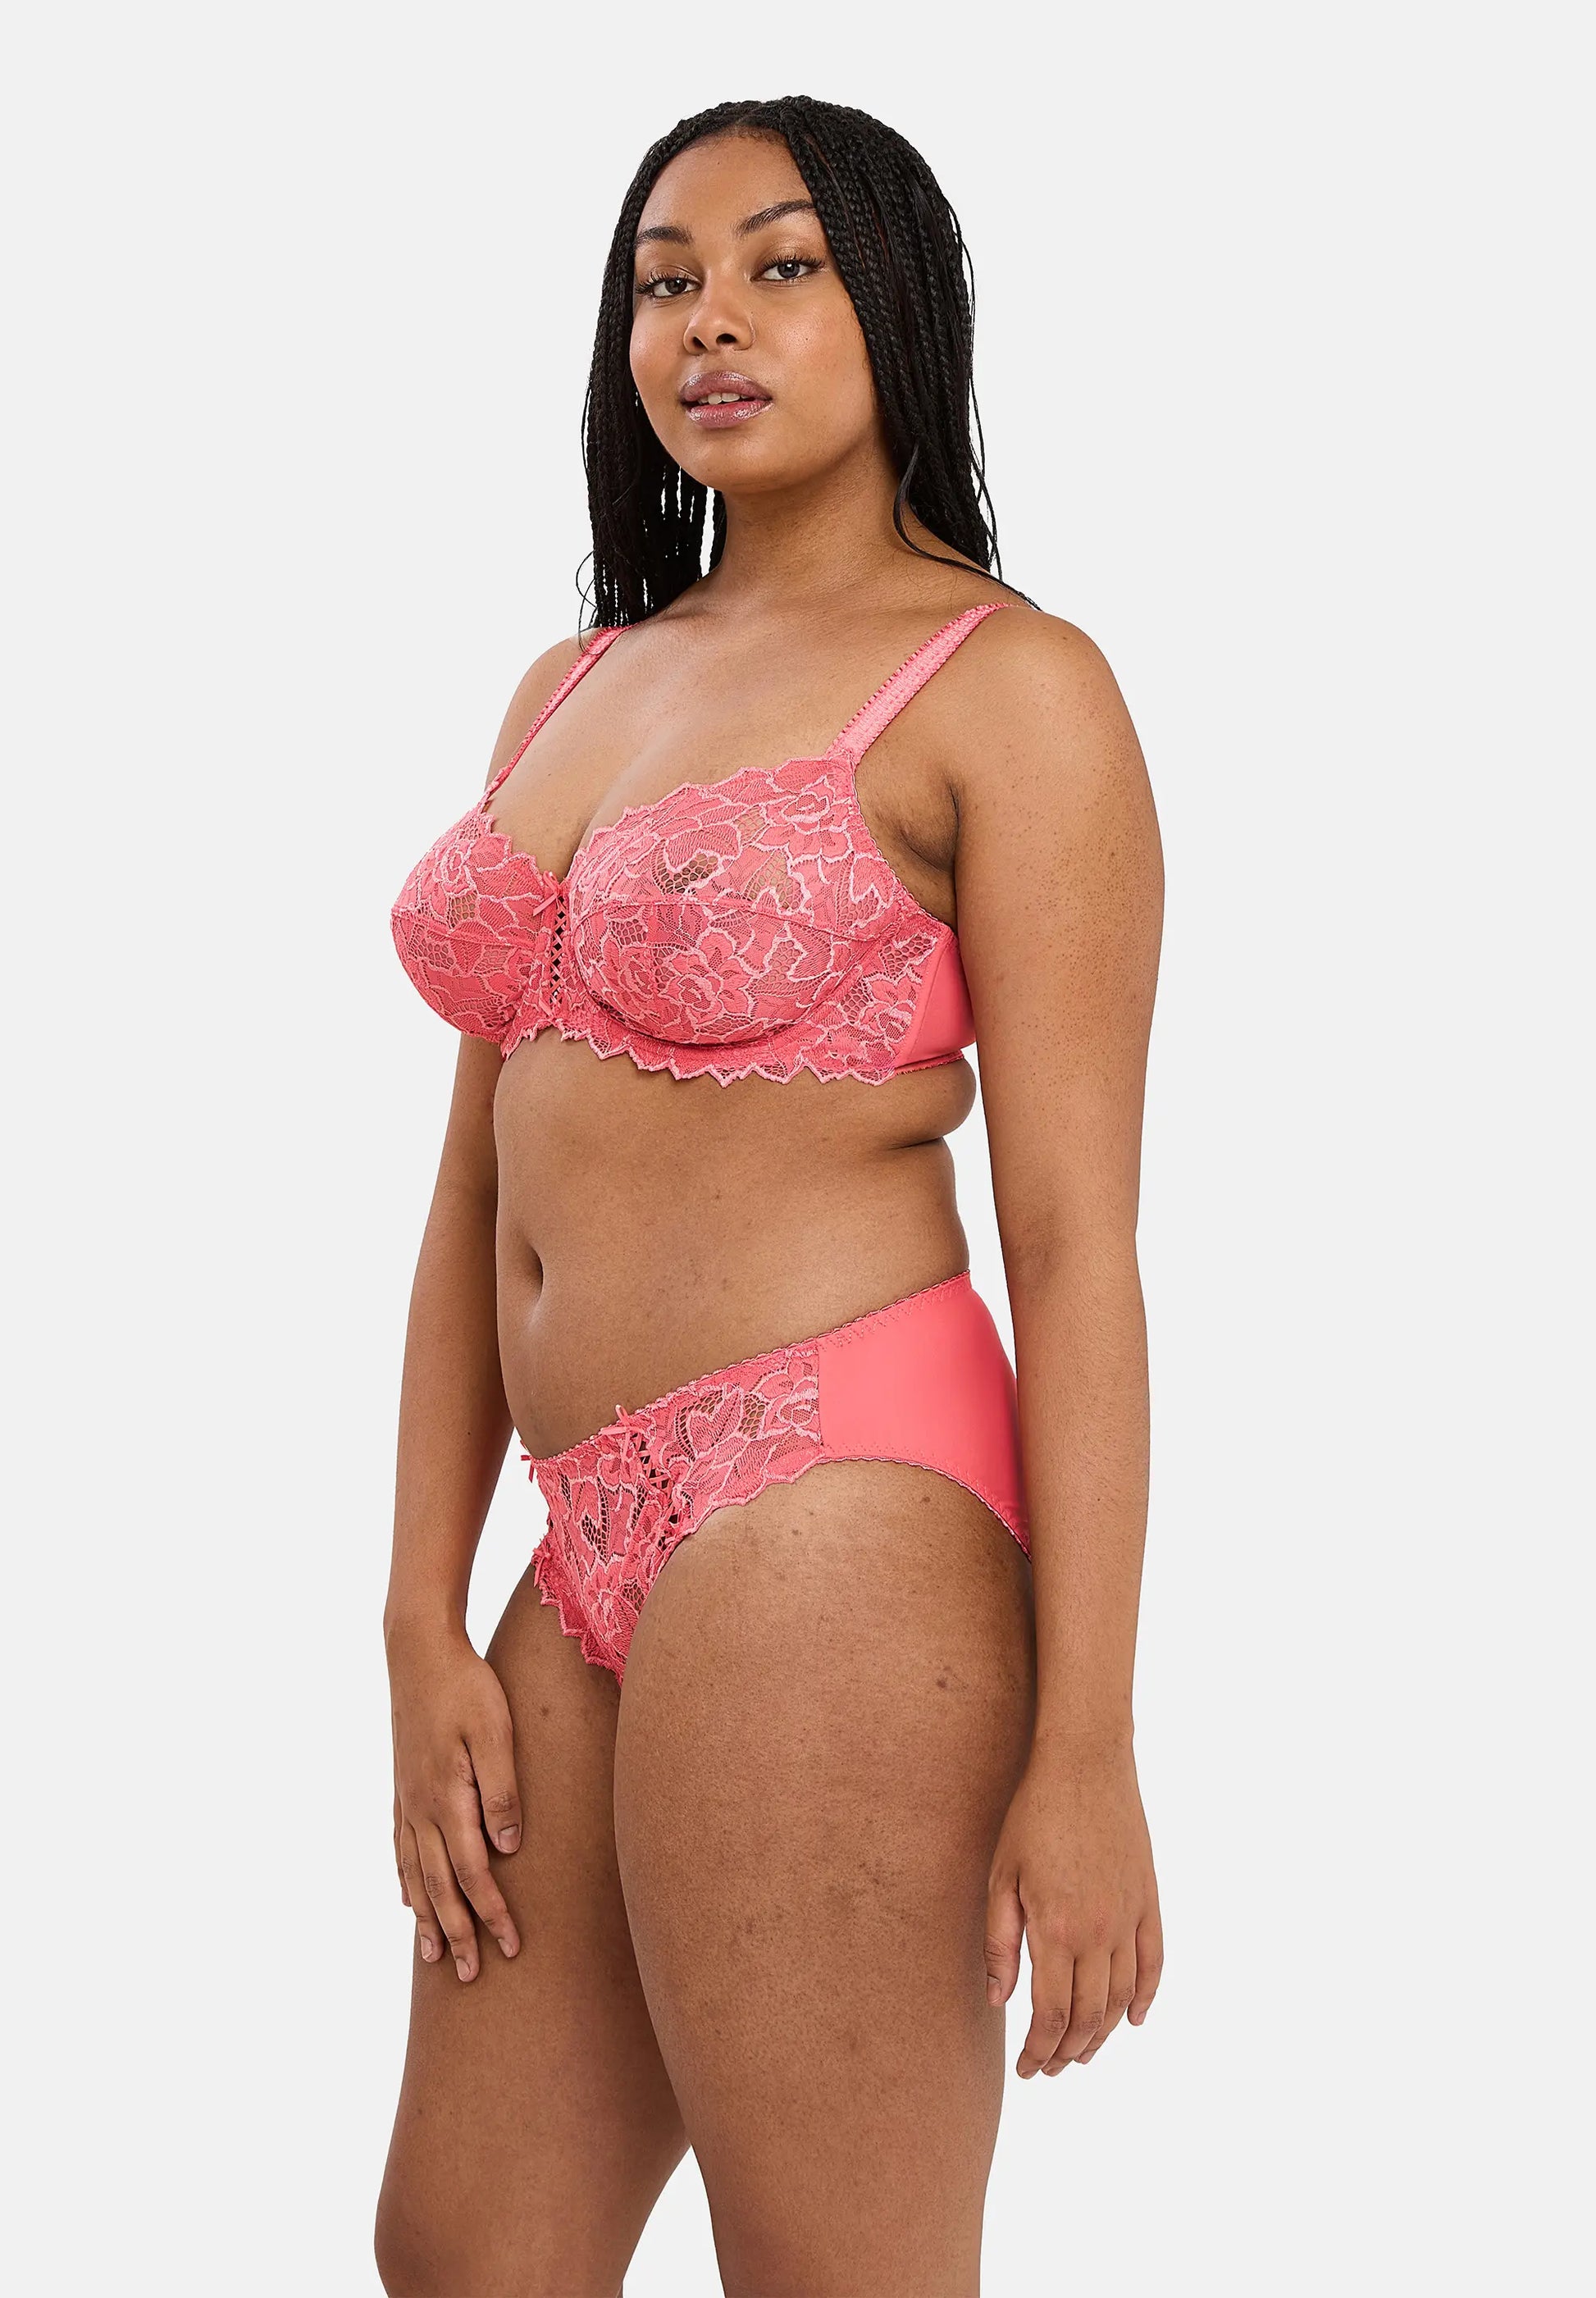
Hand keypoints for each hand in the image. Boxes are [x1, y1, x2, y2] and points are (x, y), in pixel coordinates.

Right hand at [388, 1619, 522, 1981]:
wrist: (417, 1651)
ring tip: (435, 1958)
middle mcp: (422, 1808)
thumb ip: (501, 1789)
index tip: (511, 1948)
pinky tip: (407, 1900)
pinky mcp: (402, 1787)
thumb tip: (508, 1847)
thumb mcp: (495, 1731)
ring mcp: (407, 1799)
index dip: (492, 1913)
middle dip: (458, 1933)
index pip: (474, 1873)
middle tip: (471, 1976)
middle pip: (441, 1886)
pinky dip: (405, 1880)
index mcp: (448, 1798)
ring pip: (416, 1874)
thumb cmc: (466, 1686)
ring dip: (427, 1918)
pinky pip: (400, 1848)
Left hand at [985, 1738, 1161, 2075]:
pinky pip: (1155, 1961)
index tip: (1026, 2069)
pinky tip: (1136, 2020)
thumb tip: (999, 2001)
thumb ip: (1000, 1943)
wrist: (1086, 1761)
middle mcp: (1100, 1931)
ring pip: (1124, 1998)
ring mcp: (1130, 1916)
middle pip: (1089, 2016)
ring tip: (1081, 2052)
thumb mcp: (1001, 1876)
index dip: (1039, 2050)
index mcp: (1057, 1928)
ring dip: (1104, 2034)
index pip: (1052, 2014)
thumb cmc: (1033, 1814)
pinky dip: (1148, 1996)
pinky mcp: (1149, 1899)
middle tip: (1049, 2068)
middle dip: (1067, 2051)